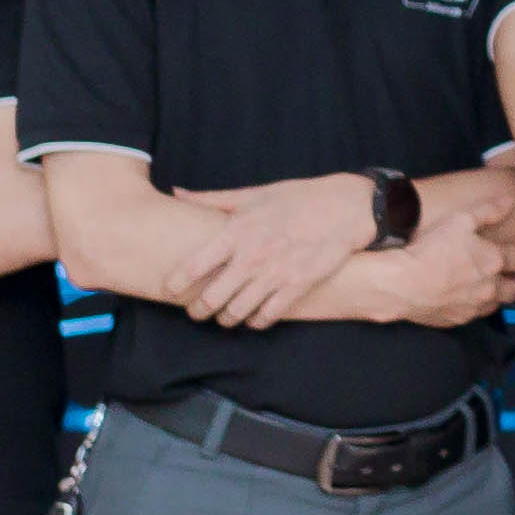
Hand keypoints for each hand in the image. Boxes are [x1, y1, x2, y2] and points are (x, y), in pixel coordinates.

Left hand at [188, 171, 411, 323]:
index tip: (170, 290)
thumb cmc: (296, 198)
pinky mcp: (297, 287)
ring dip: (225, 319)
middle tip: (196, 310)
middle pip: (211, 298)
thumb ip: (211, 199)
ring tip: (223, 316)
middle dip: (197, 310)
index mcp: (237, 231)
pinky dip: (255, 322)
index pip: (194, 266)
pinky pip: (266, 316)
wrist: (344, 208)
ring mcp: (275, 274)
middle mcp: (252, 257)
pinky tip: (253, 316)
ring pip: (236, 313)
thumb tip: (176, 192)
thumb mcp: (252, 194)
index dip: (176, 284)